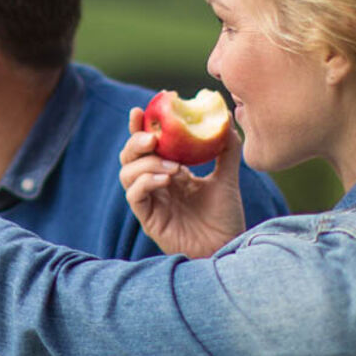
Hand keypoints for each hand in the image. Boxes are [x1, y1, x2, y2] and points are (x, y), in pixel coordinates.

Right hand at [119, 105, 247, 257]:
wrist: (228, 246)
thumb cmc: (225, 217)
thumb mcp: (228, 177)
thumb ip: (226, 148)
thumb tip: (226, 116)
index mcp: (169, 171)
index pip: (147, 144)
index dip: (139, 126)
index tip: (142, 109)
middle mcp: (155, 184)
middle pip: (130, 156)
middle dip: (136, 142)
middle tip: (153, 137)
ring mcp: (150, 201)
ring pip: (127, 173)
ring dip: (146, 163)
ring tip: (173, 167)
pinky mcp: (148, 218)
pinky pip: (134, 195)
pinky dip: (145, 182)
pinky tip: (166, 180)